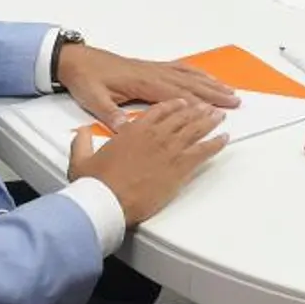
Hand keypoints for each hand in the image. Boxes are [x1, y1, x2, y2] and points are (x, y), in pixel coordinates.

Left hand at [57, 45, 239, 129]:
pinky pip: (180, 68)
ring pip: (188, 75)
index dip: (196, 104)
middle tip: (234, 102)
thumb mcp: (93, 100)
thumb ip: (110, 114)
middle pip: (189, 84)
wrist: (76, 61)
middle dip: (213, 93)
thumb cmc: (86, 81)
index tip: (215, 113)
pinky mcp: (151, 67)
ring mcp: (154, 68)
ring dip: (210, 83)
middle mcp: (153, 73)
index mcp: (142, 83)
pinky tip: (206, 76)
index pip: (175, 96)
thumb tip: (125, 128)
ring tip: (230, 91)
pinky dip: (197, 72)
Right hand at [68, 100, 227, 224]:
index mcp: (133, 130)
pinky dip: (216, 144)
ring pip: (195, 129)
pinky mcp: (179, 167)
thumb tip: (80, 132)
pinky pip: (203, 151)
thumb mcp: (81, 159)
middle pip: (181, 117)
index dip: (172, 105)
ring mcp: (169, 149)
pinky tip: (224, 139)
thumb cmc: (95, 183)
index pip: (158, 111)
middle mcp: (154, 135)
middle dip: (196, 110)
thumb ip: (82, 142)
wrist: (107, 201)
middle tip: (208, 106)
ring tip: (220, 115)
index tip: (182, 102)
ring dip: (209, 121)